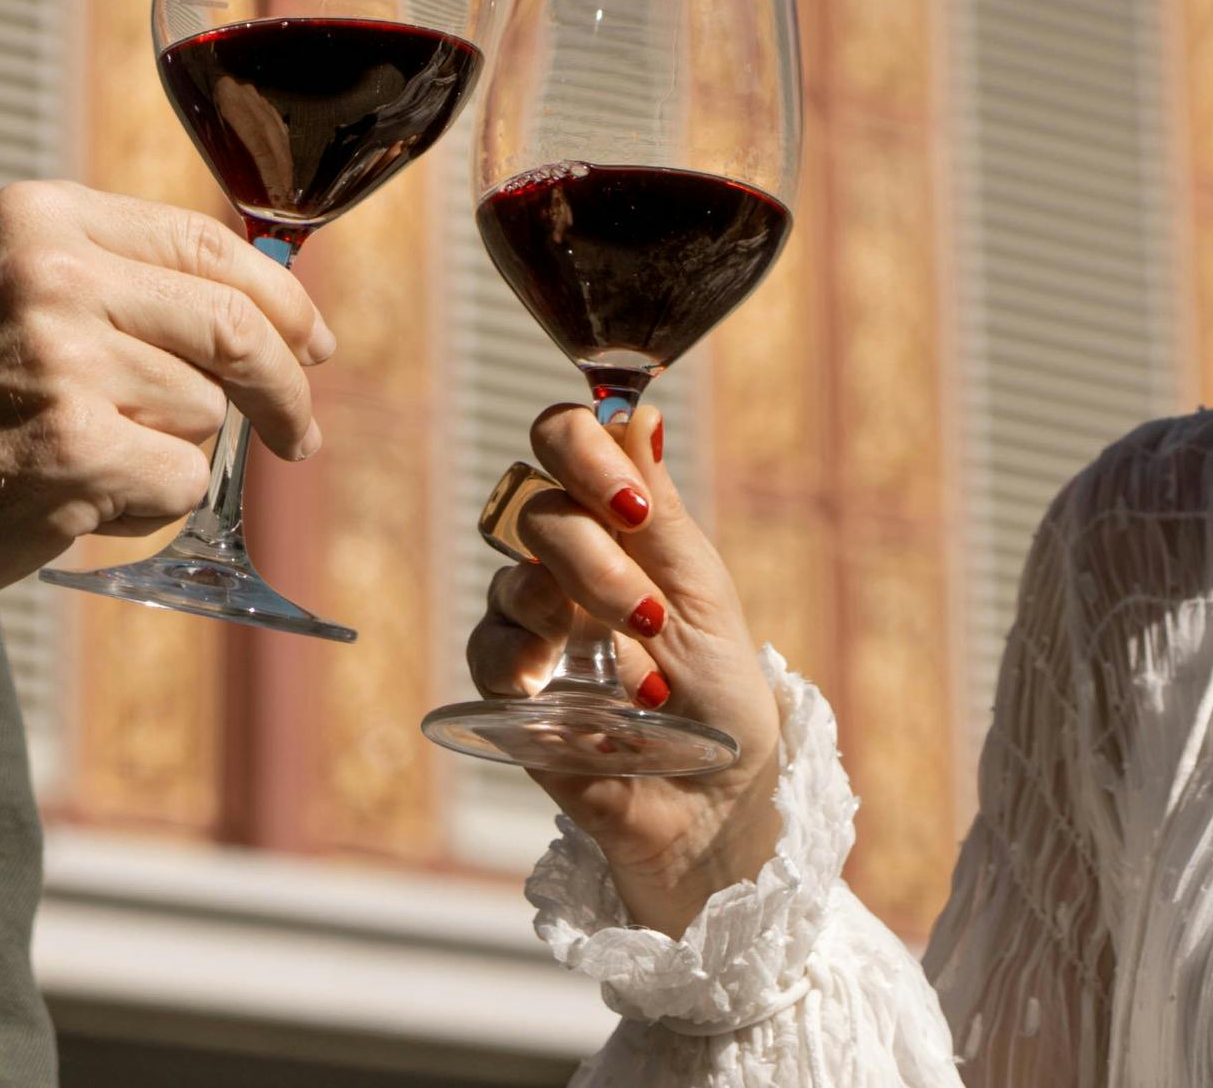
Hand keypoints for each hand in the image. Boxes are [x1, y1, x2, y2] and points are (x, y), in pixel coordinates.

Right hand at [0, 181, 333, 624]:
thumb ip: (100, 276)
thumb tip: (243, 309)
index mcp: (41, 219)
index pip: (210, 240)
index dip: (281, 298)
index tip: (313, 340)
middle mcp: (58, 277)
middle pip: (236, 324)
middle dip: (287, 385)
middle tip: (298, 431)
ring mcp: (66, 364)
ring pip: (205, 413)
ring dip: (171, 455)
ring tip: (86, 467)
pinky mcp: (71, 453)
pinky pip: (178, 483)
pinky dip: (145, 507)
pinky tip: (75, 505)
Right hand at [463, 400, 784, 932]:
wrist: (720, 806)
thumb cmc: (724, 698)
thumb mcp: (706, 595)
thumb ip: (660, 510)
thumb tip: (638, 407)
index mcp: (616, 523)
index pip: (565, 442)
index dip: (581, 447)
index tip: (630, 497)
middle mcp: (565, 562)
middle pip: (533, 501)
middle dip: (592, 548)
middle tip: (648, 609)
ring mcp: (533, 624)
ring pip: (510, 571)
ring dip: (574, 602)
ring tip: (638, 662)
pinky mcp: (509, 690)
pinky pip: (488, 648)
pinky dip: (524, 658)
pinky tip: (565, 685)